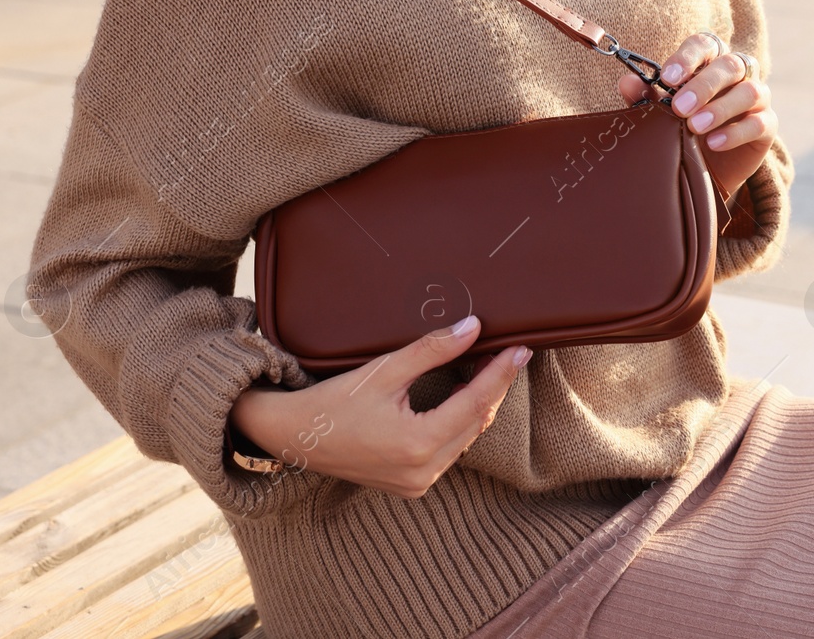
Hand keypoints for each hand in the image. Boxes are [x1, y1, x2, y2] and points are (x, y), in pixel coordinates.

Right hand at [231, 316, 528, 498]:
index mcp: (418, 444)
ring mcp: (417, 483)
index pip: (476, 402)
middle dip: (495, 387)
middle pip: (476, 422)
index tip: (521, 349)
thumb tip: (473, 328)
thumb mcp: (384, 370)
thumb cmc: (333, 401)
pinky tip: (464, 398)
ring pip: (465, 439)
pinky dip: (459, 424)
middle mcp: (423, 472)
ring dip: (479, 405)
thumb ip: (432, 349)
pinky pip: (449, 451)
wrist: (293, 436)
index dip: (501, 374)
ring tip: (490, 370)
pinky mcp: (411, 485)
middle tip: (511, 354)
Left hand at [616, 32, 777, 200]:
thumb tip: (626, 82)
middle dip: (704, 85)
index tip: (668, 77)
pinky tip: (713, 143)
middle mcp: (739, 73)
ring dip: (721, 108)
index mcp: (711, 61)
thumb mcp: (661, 113)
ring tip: (695, 126)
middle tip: (680, 108)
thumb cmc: (683, 128)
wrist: (708, 166)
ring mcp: (757, 98)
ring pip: (750, 91)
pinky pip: (759, 123)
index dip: (688, 57)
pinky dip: (735, 132)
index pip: (705, 44)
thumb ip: (646, 96)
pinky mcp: (767, 125)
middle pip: (730, 65)